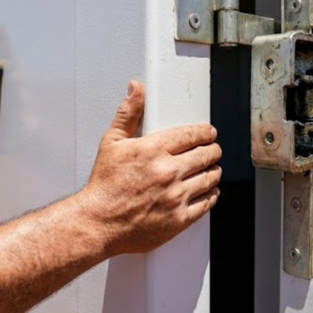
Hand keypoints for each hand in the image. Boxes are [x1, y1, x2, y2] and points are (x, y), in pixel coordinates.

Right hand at [76, 81, 221, 254]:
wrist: (98, 223)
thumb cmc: (104, 185)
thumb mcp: (111, 142)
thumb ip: (128, 113)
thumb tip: (136, 89)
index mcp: (153, 150)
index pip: (192, 134)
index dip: (205, 132)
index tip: (209, 133)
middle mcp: (168, 172)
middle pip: (206, 155)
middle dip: (213, 150)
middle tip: (212, 150)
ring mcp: (175, 196)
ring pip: (210, 178)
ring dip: (214, 171)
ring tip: (211, 169)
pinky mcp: (179, 219)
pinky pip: (207, 203)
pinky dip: (211, 195)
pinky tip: (208, 191)